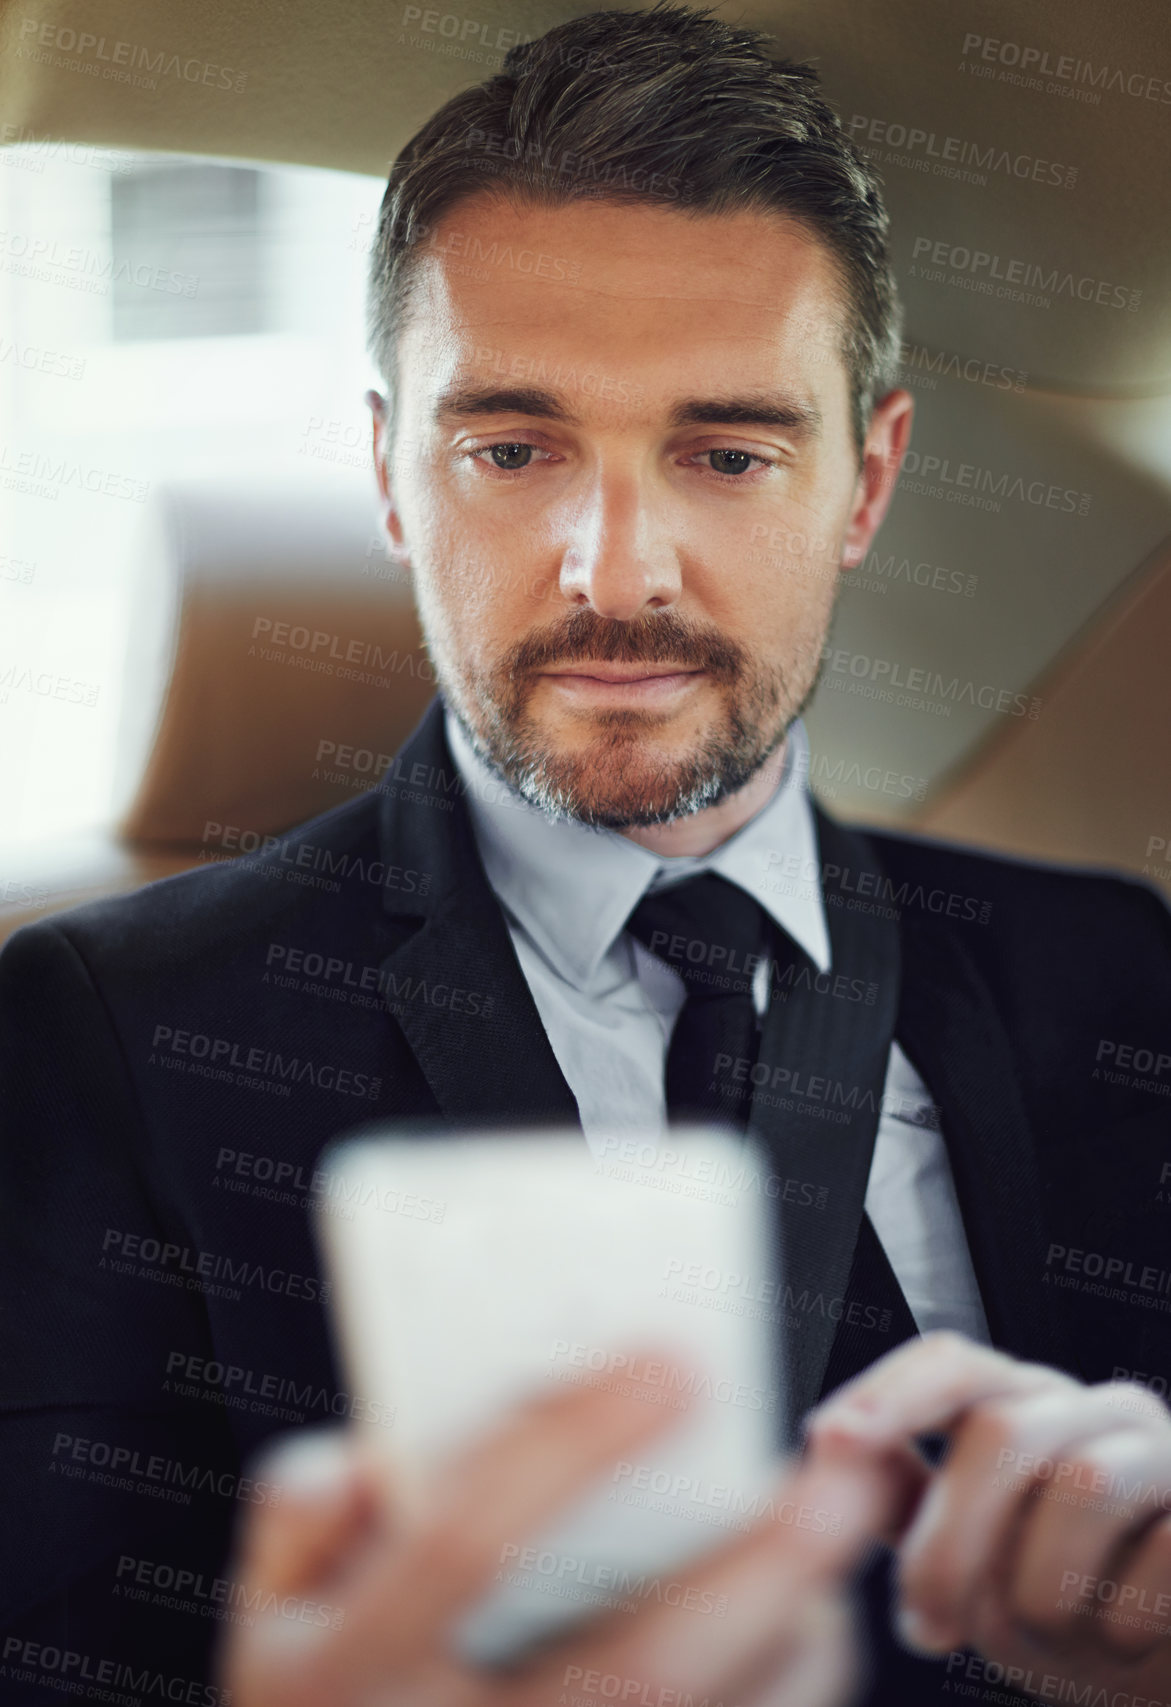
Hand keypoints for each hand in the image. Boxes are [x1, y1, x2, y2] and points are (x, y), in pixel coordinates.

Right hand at [219, 1356, 908, 1706]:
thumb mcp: (261, 1620)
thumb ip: (298, 1514)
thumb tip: (369, 1454)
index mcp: (352, 1675)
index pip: (469, 1541)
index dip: (569, 1444)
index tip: (672, 1359)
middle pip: (635, 1669)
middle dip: (757, 1568)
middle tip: (844, 1471)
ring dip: (798, 1647)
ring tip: (848, 1541)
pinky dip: (778, 1699)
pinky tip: (810, 1629)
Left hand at [805, 1332, 1170, 1701]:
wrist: (1160, 1671)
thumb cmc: (1068, 1608)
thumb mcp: (972, 1552)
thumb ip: (907, 1497)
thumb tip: (828, 1455)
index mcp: (1026, 1403)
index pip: (951, 1363)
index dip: (889, 1392)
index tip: (828, 1439)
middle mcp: (1096, 1408)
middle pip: (1002, 1430)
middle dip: (953, 1539)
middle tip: (927, 1624)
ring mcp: (1165, 1454)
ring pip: (1082, 1487)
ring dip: (1044, 1587)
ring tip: (1045, 1633)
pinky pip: (1162, 1550)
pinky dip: (1122, 1616)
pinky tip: (1120, 1638)